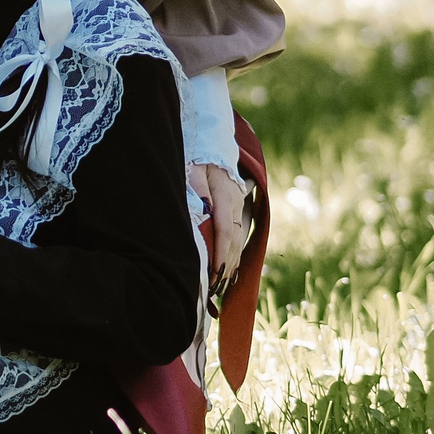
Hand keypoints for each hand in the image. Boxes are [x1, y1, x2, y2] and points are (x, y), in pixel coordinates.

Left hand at [191, 162, 247, 298]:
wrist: (213, 147)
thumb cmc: (198, 159)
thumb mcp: (193, 171)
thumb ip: (197, 189)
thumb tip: (203, 209)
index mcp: (226, 197)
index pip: (225, 230)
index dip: (221, 252)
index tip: (215, 270)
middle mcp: (237, 205)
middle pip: (234, 240)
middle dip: (225, 265)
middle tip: (214, 286)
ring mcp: (239, 209)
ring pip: (238, 241)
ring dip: (231, 264)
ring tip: (220, 286)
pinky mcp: (237, 211)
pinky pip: (238, 237)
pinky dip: (234, 256)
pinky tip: (229, 272)